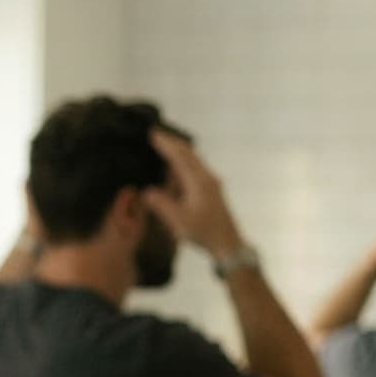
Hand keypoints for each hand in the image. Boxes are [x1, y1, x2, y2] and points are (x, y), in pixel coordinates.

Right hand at [143, 129, 243, 257]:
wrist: (228, 243)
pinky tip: (174, 169)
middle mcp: (207, 177)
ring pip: (193, 160)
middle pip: (189, 153)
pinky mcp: (211, 190)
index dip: (166, 145)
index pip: (180, 157)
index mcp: (199, 182)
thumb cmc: (204, 232)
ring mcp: (211, 183)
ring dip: (178, 152)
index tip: (153, 133)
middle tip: (156, 134)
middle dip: (172, 143)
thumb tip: (147, 192)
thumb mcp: (179, 220)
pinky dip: (182, 163)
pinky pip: (194, 170)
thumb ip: (161, 204)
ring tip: (163, 147)